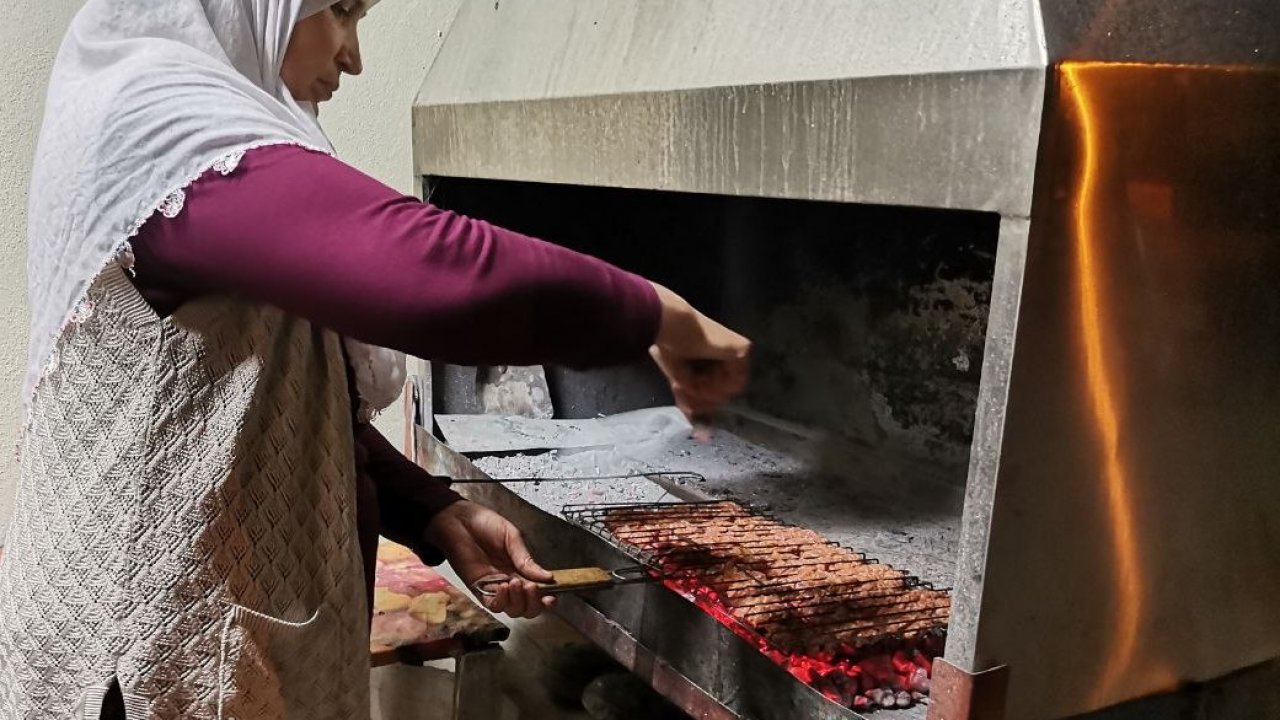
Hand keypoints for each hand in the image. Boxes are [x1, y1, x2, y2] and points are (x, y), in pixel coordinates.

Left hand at [426, 500, 553, 618]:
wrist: (458, 520)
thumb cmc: (484, 523)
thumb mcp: (512, 537)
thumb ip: (526, 560)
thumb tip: (548, 577)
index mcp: (521, 569)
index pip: (539, 591)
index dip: (547, 598)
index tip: (552, 596)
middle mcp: (510, 581)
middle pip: (528, 607)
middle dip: (534, 603)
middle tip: (532, 587)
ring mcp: (495, 588)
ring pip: (513, 610)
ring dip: (518, 602)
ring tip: (516, 583)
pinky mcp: (478, 589)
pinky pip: (493, 605)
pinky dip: (502, 601)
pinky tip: (503, 586)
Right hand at [649, 282, 751, 422]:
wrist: (671, 329)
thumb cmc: (670, 349)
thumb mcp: (683, 384)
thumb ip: (693, 407)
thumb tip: (701, 436)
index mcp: (716, 361)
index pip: (718, 392)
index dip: (704, 404)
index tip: (689, 409)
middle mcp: (729, 357)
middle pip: (724, 394)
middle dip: (702, 399)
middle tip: (685, 392)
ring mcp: (738, 353)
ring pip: (730, 391)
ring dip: (707, 392)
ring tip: (692, 382)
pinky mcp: (742, 351)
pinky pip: (736, 382)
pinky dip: (716, 386)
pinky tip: (702, 378)